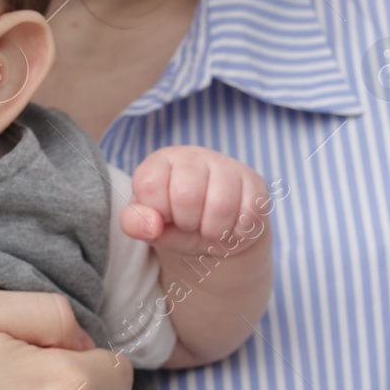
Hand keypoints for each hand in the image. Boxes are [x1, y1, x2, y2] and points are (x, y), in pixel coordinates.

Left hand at [121, 147, 269, 257]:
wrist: (215, 232)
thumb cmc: (175, 223)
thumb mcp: (149, 226)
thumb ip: (135, 224)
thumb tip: (151, 225)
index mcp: (161, 162)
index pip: (150, 184)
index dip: (157, 211)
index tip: (164, 216)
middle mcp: (193, 156)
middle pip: (187, 195)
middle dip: (187, 223)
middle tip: (190, 224)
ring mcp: (227, 166)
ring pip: (221, 205)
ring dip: (214, 231)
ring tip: (210, 228)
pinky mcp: (254, 182)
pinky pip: (249, 214)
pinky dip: (237, 233)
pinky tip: (230, 227)